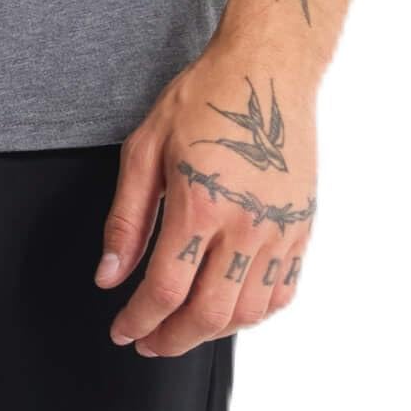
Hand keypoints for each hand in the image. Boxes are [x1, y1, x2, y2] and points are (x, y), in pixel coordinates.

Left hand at [95, 51, 317, 356]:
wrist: (267, 70)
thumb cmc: (205, 98)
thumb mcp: (146, 146)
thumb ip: (126, 218)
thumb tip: (109, 275)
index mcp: (200, 202)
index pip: (165, 289)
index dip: (138, 320)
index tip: (122, 329)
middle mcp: (245, 224)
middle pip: (208, 315)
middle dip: (171, 340)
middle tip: (148, 341)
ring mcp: (279, 230)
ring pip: (248, 313)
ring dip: (211, 332)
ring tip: (184, 326)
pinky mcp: (301, 228)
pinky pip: (282, 292)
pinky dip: (254, 313)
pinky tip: (230, 307)